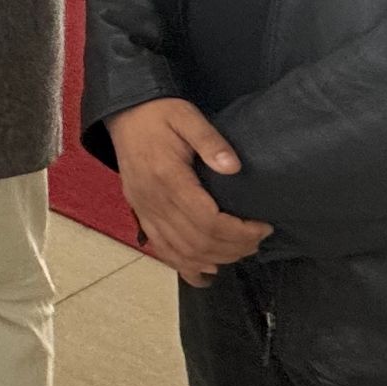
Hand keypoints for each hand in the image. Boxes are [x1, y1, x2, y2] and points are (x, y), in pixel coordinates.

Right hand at [106, 98, 271, 284]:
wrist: (124, 114)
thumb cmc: (159, 114)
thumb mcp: (187, 116)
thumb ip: (210, 140)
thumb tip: (234, 167)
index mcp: (167, 177)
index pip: (207, 221)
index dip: (239, 232)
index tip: (263, 226)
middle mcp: (153, 200)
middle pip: (198, 242)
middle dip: (234, 248)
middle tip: (258, 240)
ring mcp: (144, 210)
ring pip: (181, 252)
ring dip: (215, 259)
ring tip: (240, 251)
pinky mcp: (140, 214)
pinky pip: (162, 249)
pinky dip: (185, 266)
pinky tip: (205, 271)